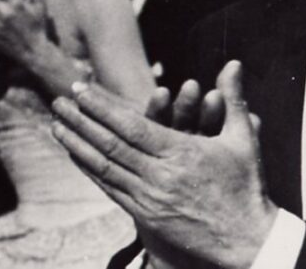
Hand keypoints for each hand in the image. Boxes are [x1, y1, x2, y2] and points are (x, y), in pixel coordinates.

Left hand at [51, 62, 276, 268]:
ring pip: (104, 167)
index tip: (80, 89)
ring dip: (77, 144)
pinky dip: (90, 169)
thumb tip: (233, 63)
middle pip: (110, 144)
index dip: (101, 106)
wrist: (249, 242)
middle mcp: (160, 175)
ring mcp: (150, 198)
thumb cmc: (247, 187)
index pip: (131, 126)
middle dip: (80, 120)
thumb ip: (234, 99)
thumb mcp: (243, 140)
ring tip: (55, 124)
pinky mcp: (145, 216)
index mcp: (182, 153)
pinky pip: (110, 188)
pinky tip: (75, 154)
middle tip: (58, 101)